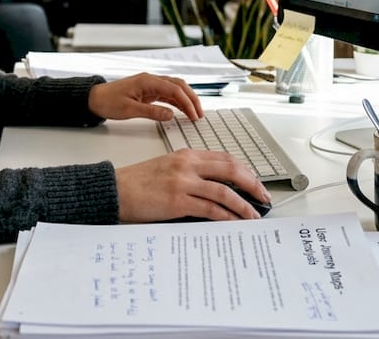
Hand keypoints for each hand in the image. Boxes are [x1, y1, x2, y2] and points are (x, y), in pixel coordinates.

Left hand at [88, 72, 201, 121]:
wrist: (94, 99)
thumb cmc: (108, 101)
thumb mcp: (129, 110)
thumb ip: (151, 112)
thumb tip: (170, 115)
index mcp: (147, 81)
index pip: (174, 89)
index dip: (186, 102)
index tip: (194, 114)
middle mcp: (151, 80)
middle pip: (178, 86)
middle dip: (191, 99)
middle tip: (199, 114)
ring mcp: (150, 85)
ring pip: (174, 90)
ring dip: (185, 100)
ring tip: (194, 114)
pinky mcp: (148, 92)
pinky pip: (167, 95)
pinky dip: (176, 102)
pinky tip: (182, 111)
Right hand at [115, 150, 271, 221]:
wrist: (115, 190)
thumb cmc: (137, 182)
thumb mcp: (167, 167)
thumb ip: (190, 172)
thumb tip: (215, 188)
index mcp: (186, 155)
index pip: (225, 158)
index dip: (245, 171)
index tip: (255, 182)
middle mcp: (188, 165)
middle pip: (231, 170)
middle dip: (252, 184)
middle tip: (264, 197)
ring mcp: (183, 182)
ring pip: (224, 192)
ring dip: (243, 205)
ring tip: (253, 216)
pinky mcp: (178, 201)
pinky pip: (211, 209)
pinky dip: (227, 217)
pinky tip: (234, 223)